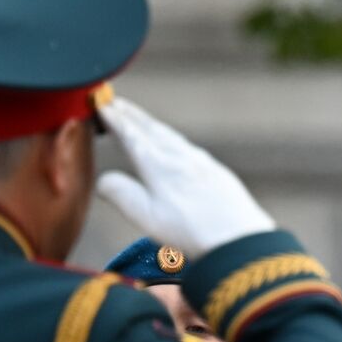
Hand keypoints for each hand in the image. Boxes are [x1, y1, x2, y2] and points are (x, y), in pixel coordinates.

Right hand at [96, 97, 275, 253]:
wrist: (240, 237)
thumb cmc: (192, 231)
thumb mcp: (147, 217)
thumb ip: (122, 195)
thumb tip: (102, 179)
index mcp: (158, 165)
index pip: (131, 135)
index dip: (115, 120)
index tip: (102, 106)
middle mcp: (180, 156)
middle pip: (151, 129)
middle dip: (132, 115)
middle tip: (116, 104)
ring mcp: (201, 162)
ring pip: (171, 136)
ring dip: (152, 125)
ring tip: (141, 120)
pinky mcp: (216, 172)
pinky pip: (188, 147)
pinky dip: (173, 139)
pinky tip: (175, 145)